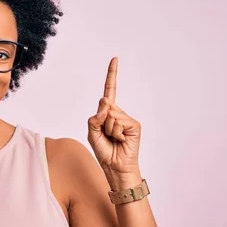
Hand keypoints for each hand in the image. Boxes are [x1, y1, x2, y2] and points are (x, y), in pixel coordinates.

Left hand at [88, 57, 141, 186]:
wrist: (116, 167)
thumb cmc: (104, 151)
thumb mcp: (92, 134)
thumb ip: (95, 118)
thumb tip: (106, 103)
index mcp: (108, 113)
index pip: (110, 91)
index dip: (112, 75)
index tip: (115, 59)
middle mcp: (118, 113)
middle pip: (104, 107)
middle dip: (99, 123)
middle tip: (106, 136)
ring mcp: (127, 119)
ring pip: (110, 115)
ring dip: (107, 130)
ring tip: (113, 140)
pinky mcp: (134, 125)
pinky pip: (118, 122)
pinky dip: (115, 133)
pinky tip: (121, 140)